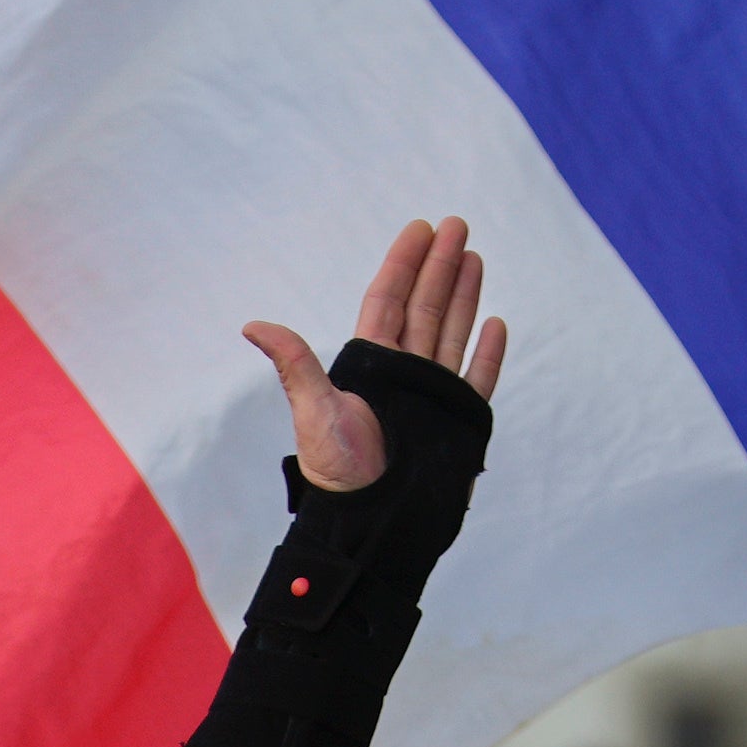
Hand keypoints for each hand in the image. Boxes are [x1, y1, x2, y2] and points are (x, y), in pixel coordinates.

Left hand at [245, 215, 509, 490]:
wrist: (372, 522)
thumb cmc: (338, 470)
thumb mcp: (313, 409)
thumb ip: (294, 362)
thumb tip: (252, 325)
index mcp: (369, 364)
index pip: (389, 299)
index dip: (404, 262)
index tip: (419, 228)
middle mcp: (402, 374)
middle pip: (425, 306)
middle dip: (440, 265)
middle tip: (456, 224)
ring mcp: (432, 395)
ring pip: (452, 332)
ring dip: (464, 295)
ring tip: (474, 257)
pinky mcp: (457, 421)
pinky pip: (476, 378)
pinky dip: (487, 352)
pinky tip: (495, 323)